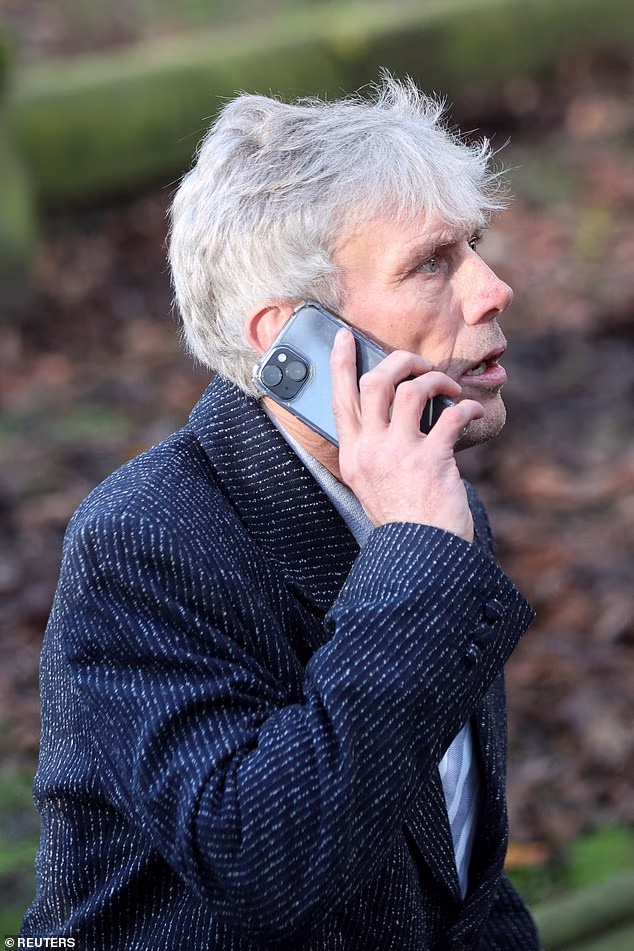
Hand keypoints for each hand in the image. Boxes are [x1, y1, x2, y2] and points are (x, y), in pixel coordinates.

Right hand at [330, 329, 483, 541]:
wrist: (420, 555)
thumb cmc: (404, 519)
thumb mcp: (372, 485)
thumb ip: (374, 450)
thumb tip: (397, 411)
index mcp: (353, 455)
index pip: (340, 399)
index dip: (340, 363)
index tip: (344, 337)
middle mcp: (370, 450)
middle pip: (375, 383)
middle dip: (400, 361)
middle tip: (418, 364)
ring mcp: (398, 454)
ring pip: (411, 390)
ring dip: (435, 380)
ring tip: (449, 389)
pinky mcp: (430, 460)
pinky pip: (450, 416)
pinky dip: (467, 409)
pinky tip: (473, 413)